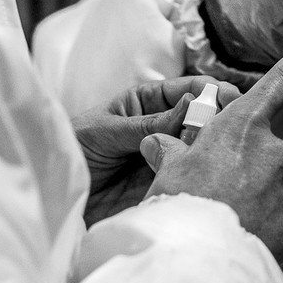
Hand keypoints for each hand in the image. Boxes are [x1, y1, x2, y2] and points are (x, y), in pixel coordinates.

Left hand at [72, 76, 242, 225]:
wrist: (52, 193)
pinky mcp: (164, 184)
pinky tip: (206, 179)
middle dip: (218, 120)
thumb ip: (147, 123)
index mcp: (149, 102)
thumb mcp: (106, 130)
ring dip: (210, 150)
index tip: (229, 98)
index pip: (189, 89)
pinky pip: (186, 178)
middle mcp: (163, 127)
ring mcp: (166, 156)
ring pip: (199, 149)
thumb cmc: (73, 148)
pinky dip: (199, 177)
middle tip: (230, 129)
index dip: (211, 91)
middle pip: (202, 119)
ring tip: (219, 156)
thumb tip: (191, 104)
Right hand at [142, 24, 282, 259]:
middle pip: (263, 147)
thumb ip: (172, 150)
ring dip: (251, 195)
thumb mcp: (165, 171)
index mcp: (243, 126)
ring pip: (271, 183)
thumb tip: (161, 142)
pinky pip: (280, 213)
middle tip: (212, 187)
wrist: (196, 263)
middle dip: (242, 162)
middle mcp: (273, 150)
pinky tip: (241, 233)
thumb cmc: (178, 209)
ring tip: (222, 217)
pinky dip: (264, 221)